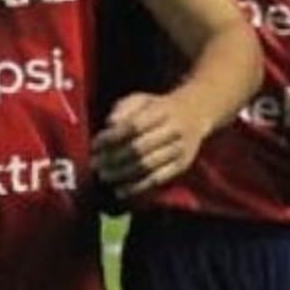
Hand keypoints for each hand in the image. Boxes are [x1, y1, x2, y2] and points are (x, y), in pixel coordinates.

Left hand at [92, 91, 210, 198]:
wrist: (195, 114)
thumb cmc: (158, 107)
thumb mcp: (142, 99)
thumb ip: (124, 108)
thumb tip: (109, 123)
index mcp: (162, 111)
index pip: (134, 126)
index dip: (113, 137)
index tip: (95, 144)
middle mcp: (173, 130)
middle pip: (139, 148)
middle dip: (113, 158)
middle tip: (94, 164)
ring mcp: (179, 150)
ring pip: (146, 166)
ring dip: (122, 174)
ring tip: (103, 176)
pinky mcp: (181, 165)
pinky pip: (157, 179)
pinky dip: (137, 187)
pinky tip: (120, 190)